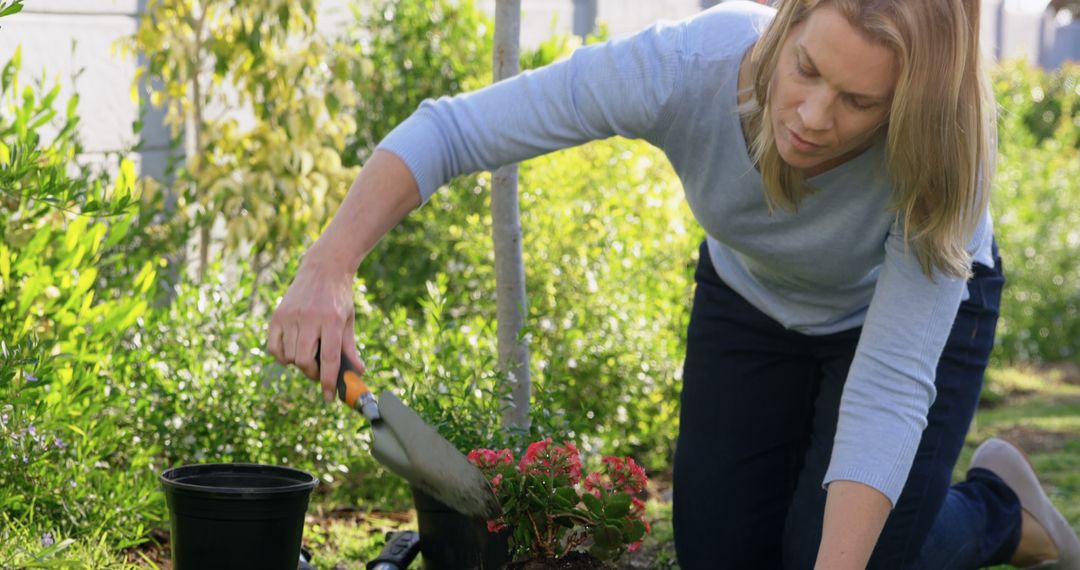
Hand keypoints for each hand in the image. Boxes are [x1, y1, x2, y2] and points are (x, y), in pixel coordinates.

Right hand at [267, 254, 365, 401]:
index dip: (328, 382)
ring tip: (308, 356)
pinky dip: (282, 356)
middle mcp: (309, 318)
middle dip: (312, 374)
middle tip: (319, 372)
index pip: (329, 359)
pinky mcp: (277, 315)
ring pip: (289, 357)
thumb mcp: (348, 320)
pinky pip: (274, 348)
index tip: (329, 397)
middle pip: (304, 361)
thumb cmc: (339, 298)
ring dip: (298, 365)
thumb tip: (358, 373)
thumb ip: (350, 348)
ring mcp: (290, 316)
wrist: (323, 268)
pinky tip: (292, 351)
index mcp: (332, 320)